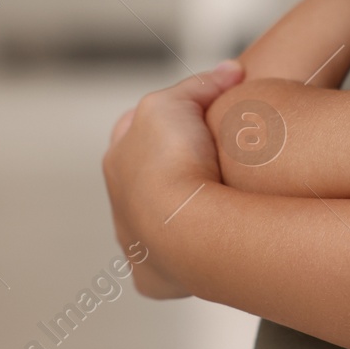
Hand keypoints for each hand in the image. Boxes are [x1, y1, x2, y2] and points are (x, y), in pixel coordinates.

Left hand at [103, 59, 245, 298]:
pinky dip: (184, 257)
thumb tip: (231, 71)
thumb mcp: (180, 102)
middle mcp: (120, 202)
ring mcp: (133, 242)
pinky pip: (167, 266)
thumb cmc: (173, 161)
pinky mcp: (151, 277)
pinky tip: (211, 248)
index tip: (205, 115)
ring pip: (157, 223)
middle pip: (147, 179)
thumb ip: (203, 84)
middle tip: (215, 163)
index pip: (136, 129)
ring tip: (220, 208)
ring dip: (181, 216)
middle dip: (172, 170)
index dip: (171, 118)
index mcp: (119, 158)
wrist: (182, 227)